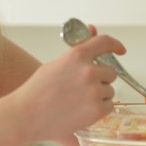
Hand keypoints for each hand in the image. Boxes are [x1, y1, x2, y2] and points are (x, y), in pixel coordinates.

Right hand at [11, 25, 124, 142]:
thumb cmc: (36, 90)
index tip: (120, 50)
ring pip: (110, 91)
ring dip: (99, 96)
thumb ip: (78, 50)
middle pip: (110, 72)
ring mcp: (94, 91)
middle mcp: (88, 71)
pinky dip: (99, 110)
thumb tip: (93, 29)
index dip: (115, 45)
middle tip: (82, 89)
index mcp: (77, 55)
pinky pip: (109, 106)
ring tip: (77, 102)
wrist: (25, 116)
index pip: (105, 42)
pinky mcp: (96, 110)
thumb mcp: (56, 64)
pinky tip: (81, 112)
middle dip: (101, 79)